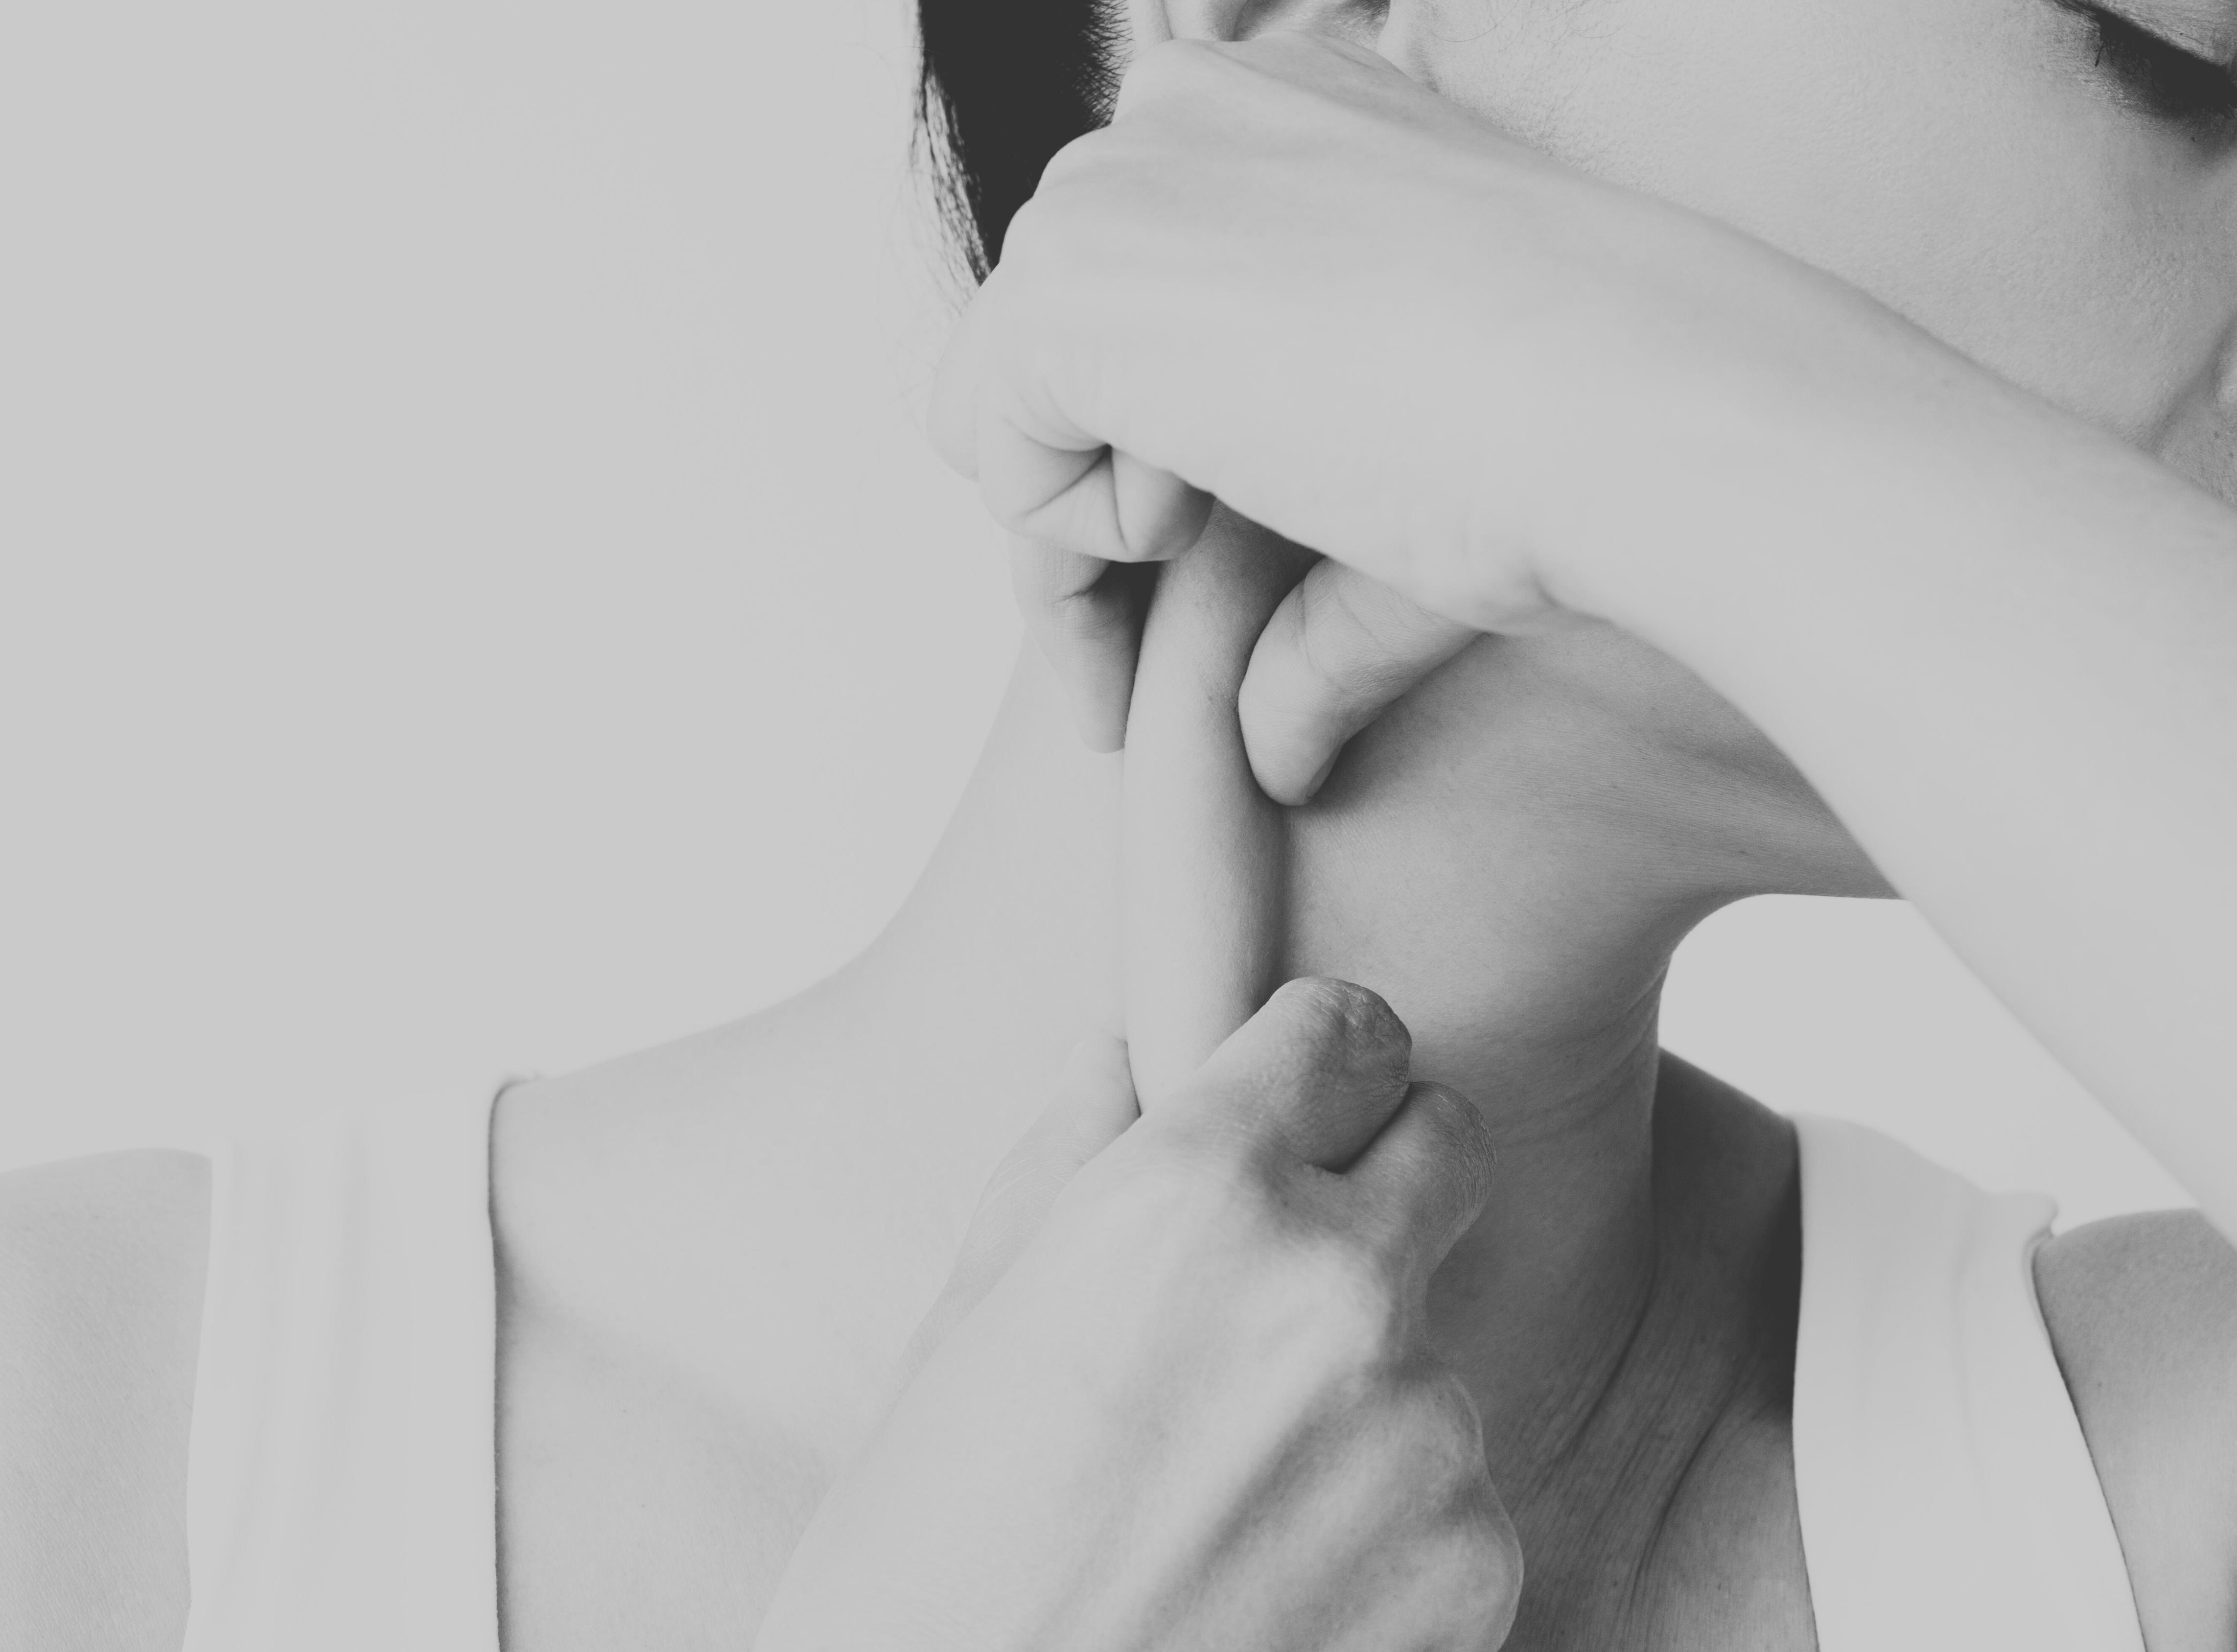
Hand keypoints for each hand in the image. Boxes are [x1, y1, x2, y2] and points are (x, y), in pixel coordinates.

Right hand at [753, 978, 1519, 1651]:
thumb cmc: (923, 1576)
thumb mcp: (957, 1338)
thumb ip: (1060, 1167)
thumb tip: (1118, 1060)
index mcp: (1193, 1196)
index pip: (1345, 1029)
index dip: (1316, 1060)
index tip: (1301, 1100)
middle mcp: (1336, 1287)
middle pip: (1448, 1141)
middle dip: (1382, 1178)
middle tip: (1287, 1272)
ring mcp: (1425, 1432)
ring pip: (1439, 1339)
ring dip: (1367, 1380)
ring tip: (1233, 1489)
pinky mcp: (1482, 1566)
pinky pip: (1459, 1489)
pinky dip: (1394, 1519)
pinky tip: (1279, 1583)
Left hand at [931, 32, 1960, 799]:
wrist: (1638, 398)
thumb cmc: (1580, 428)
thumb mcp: (1407, 459)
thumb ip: (1294, 544)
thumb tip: (1254, 744)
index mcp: (1283, 114)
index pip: (1135, 286)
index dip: (1134, 445)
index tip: (1165, 585)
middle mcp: (1183, 116)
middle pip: (1051, 346)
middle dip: (1088, 500)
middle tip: (1133, 659)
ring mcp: (1117, 185)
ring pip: (1005, 402)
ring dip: (1092, 522)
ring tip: (1218, 562)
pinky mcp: (1071, 285)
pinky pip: (996, 449)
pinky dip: (1079, 535)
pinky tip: (1209, 517)